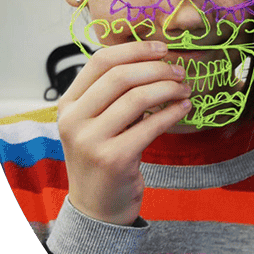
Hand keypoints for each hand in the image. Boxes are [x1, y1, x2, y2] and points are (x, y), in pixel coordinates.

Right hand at [57, 40, 192, 225]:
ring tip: (185, 89)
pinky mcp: (114, 158)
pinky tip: (185, 107)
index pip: (100, 61)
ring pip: (138, 97)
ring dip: (169, 88)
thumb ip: (113, 93)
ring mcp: (91, 140)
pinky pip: (152, 125)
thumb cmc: (104, 155)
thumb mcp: (97, 121)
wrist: (98, 205)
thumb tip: (154, 58)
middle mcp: (74, 120)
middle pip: (121, 75)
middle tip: (180, 71)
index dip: (135, 49)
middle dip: (158, 68)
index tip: (162, 48)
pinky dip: (173, 112)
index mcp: (68, 104)